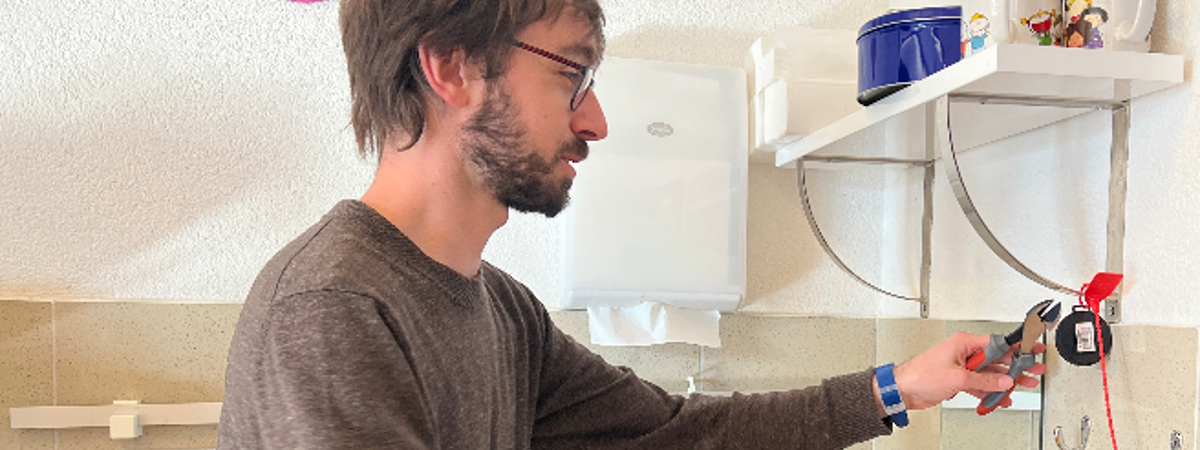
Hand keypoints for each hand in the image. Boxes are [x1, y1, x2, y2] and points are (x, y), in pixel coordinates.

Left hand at [891, 331, 1045, 410]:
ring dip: (1005, 382)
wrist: (904, 390)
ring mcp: (962, 367)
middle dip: (1015, 366)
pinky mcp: (958, 380)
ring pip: (990, 374)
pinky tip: (1001, 398)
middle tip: (1033, 370)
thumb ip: (984, 381)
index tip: (1032, 348)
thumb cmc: (920, 375)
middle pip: (997, 359)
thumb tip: (1004, 381)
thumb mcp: (958, 378)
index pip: (997, 343)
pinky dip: (990, 392)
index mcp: (964, 343)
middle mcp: (964, 352)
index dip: (1016, 347)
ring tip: (1023, 385)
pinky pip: (980, 385)